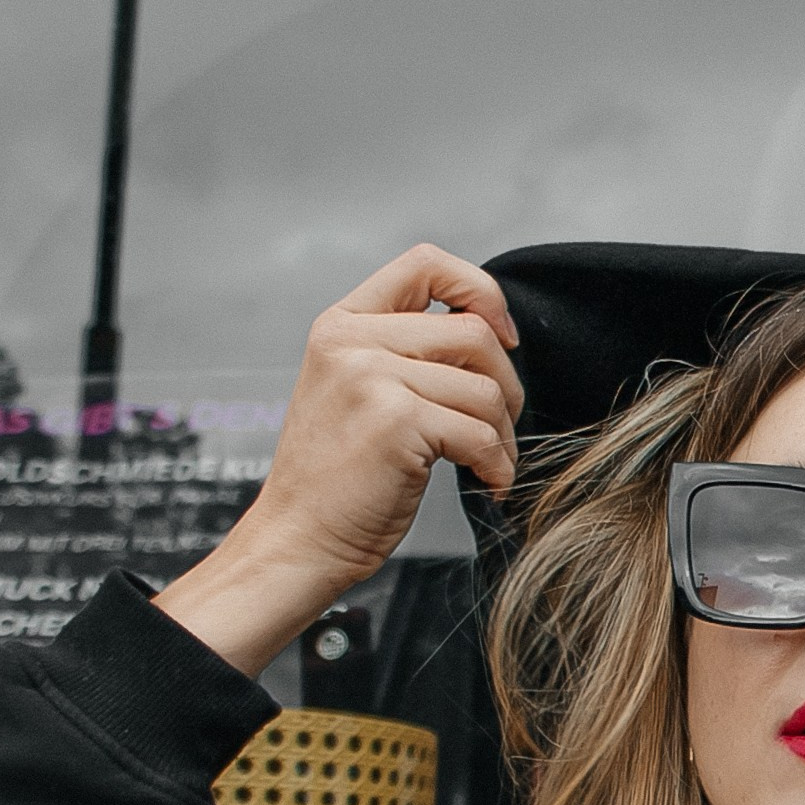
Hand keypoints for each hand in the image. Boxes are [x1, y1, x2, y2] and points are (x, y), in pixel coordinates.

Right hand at [154, 247, 522, 679]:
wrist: (298, 541)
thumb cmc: (335, 480)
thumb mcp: (355, 389)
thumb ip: (404, 351)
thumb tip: (490, 334)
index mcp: (342, 324)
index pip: (426, 263)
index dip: (480, 290)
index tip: (501, 335)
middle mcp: (352, 341)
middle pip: (474, 332)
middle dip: (507, 383)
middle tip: (500, 426)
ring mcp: (371, 378)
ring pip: (486, 389)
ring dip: (505, 435)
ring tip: (489, 463)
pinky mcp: (397, 422)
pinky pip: (482, 434)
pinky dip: (498, 465)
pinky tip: (487, 482)